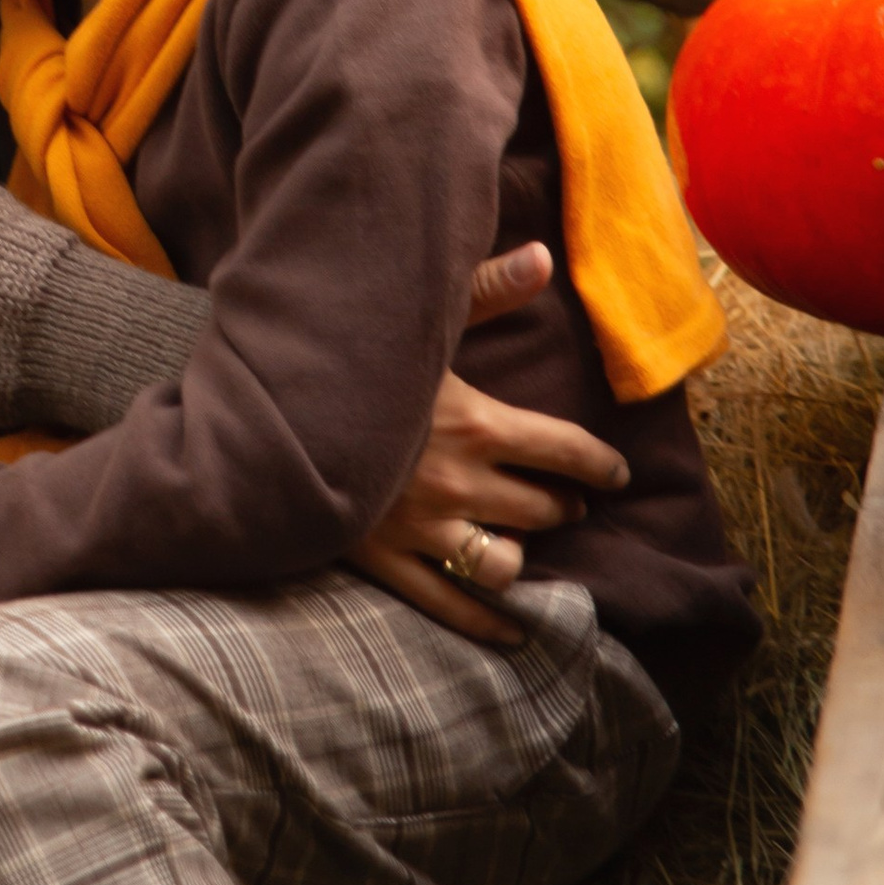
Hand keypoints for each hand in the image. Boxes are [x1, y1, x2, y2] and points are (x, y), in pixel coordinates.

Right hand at [353, 242, 629, 648]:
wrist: (267, 415)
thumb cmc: (350, 361)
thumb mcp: (418, 323)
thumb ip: (485, 291)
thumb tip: (543, 255)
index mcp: (477, 424)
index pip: (567, 451)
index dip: (601, 465)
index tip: (616, 473)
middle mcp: (460, 484)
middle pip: (544, 508)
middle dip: (563, 505)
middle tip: (565, 501)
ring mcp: (423, 530)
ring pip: (506, 563)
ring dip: (524, 553)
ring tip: (524, 542)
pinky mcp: (386, 562)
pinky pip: (452, 605)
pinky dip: (490, 622)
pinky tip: (515, 629)